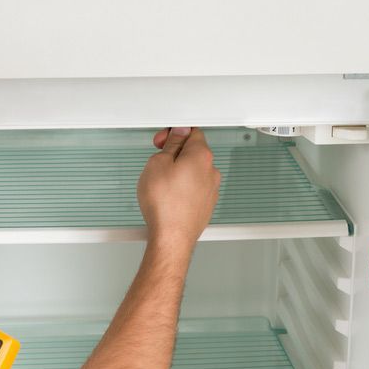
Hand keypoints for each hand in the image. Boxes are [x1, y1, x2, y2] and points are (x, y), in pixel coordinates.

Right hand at [137, 127, 220, 248]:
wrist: (172, 237)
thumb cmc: (164, 205)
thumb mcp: (157, 164)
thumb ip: (170, 145)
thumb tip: (177, 135)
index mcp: (201, 155)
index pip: (192, 131)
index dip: (174, 133)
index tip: (162, 140)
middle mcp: (211, 171)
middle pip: (194, 151)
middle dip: (175, 152)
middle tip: (158, 161)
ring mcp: (211, 189)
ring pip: (194, 171)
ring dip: (179, 171)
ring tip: (161, 183)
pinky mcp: (207, 204)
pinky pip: (194, 188)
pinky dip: (183, 188)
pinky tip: (169, 197)